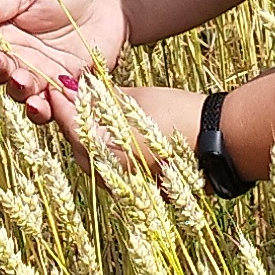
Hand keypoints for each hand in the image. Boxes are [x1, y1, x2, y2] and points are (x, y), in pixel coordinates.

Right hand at [0, 0, 127, 122]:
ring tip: (25, 82)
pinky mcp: (65, 91)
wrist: (109, 0)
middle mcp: (16, 59)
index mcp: (0, 34)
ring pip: (21, 94)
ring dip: (20, 92)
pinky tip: (50, 99)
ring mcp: (40, 77)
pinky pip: (52, 106)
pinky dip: (50, 106)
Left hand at [53, 82, 205, 181]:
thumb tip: (79, 90)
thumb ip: (103, 98)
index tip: (57, 86)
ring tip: (91, 116)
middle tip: (72, 99)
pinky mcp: (135, 188)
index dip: (62, 102)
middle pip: (76, 145)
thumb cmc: (178, 114)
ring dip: (86, 139)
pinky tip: (109, 137)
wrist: (217, 142)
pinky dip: (104, 153)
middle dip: (72, 122)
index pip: (71, 123)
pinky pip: (109, 171)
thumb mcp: (136, 100)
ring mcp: (122, 184)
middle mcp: (108, 170)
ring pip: (91, 161)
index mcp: (104, 146)